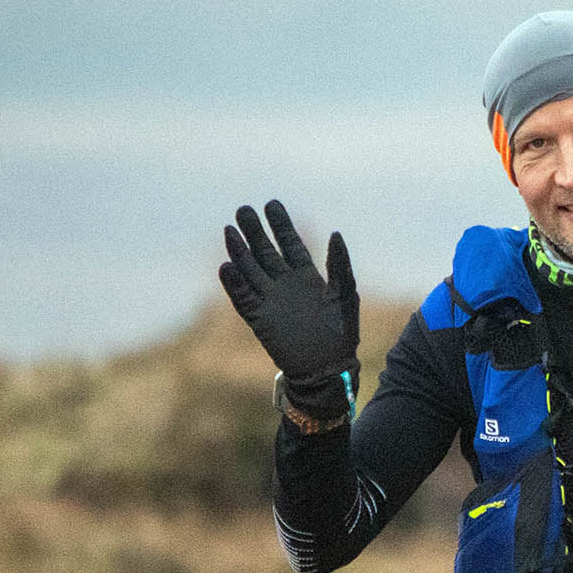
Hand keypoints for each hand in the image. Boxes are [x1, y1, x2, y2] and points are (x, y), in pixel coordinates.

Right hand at [217, 200, 359, 391]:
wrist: (328, 369)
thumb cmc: (342, 333)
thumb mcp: (346, 294)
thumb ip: (339, 264)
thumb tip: (336, 233)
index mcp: (307, 277)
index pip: (290, 244)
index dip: (280, 224)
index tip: (271, 203)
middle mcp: (285, 285)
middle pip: (265, 252)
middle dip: (255, 231)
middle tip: (243, 209)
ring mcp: (270, 301)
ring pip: (250, 270)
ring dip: (239, 251)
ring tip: (229, 230)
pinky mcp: (259, 320)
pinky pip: (242, 299)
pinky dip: (233, 284)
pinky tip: (226, 266)